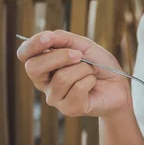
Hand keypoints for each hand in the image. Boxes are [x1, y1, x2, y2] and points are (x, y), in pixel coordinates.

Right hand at [16, 30, 130, 117]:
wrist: (118, 86)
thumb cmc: (99, 65)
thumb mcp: (84, 46)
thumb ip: (65, 39)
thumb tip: (48, 36)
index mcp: (44, 64)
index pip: (24, 54)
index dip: (33, 45)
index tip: (49, 37)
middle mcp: (44, 82)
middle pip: (34, 68)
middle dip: (59, 57)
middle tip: (79, 54)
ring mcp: (55, 97)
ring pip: (61, 78)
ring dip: (83, 69)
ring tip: (91, 72)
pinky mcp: (69, 109)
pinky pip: (77, 89)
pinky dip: (90, 81)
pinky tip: (93, 84)